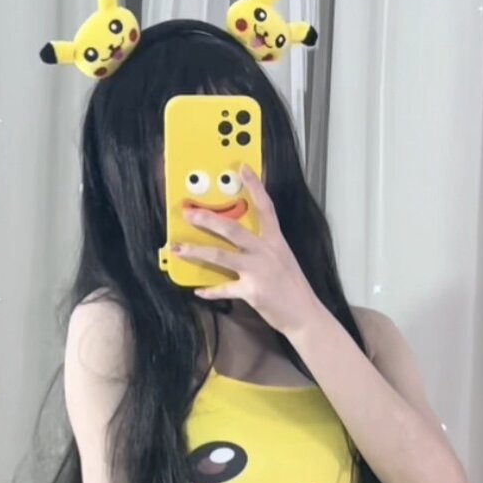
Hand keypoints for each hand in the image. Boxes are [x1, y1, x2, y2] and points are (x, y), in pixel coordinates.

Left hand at [173, 167, 322, 338]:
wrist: (304, 314)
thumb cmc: (292, 286)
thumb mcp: (282, 259)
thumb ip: (263, 248)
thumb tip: (239, 241)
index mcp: (276, 241)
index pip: (265, 207)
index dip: (254, 187)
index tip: (242, 168)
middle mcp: (266, 252)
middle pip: (233, 229)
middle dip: (208, 219)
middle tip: (189, 212)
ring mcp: (258, 271)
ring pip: (221, 256)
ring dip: (196, 251)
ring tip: (178, 248)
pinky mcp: (252, 291)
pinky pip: (224, 288)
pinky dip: (210, 291)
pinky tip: (198, 291)